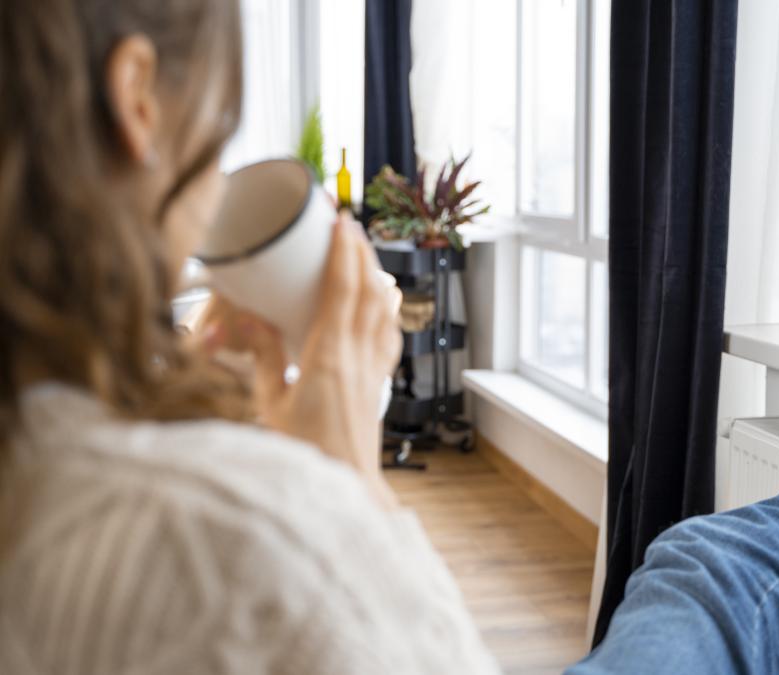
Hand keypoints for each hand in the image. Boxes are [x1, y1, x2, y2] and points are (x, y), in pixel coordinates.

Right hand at [197, 214, 402, 507]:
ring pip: (382, 310)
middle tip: (350, 225)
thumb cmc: (303, 454)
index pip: (342, 290)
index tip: (341, 222)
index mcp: (328, 356)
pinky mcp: (377, 383)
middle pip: (367, 291)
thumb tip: (251, 320)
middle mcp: (358, 357)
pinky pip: (387, 335)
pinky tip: (382, 302)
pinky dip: (385, 309)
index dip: (344, 252)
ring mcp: (372, 369)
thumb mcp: (269, 404)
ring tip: (364, 254)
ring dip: (375, 276)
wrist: (344, 488)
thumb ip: (264, 358)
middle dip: (360, 253)